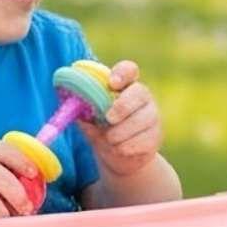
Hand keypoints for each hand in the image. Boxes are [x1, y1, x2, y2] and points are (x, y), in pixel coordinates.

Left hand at [80, 60, 163, 176]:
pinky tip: (119, 149)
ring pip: (139, 121)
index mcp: (124, 86)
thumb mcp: (89, 119)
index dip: (122, 73)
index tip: (112, 83)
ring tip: (109, 140)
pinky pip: (141, 141)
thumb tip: (70, 101)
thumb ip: (81, 109)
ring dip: (118, 134)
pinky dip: (125, 148)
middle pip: (139, 94)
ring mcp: (152, 115)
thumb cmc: (101, 130)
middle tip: (108, 119)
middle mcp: (142, 96)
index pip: (128, 70)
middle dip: (122, 107)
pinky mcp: (156, 135)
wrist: (118, 157)